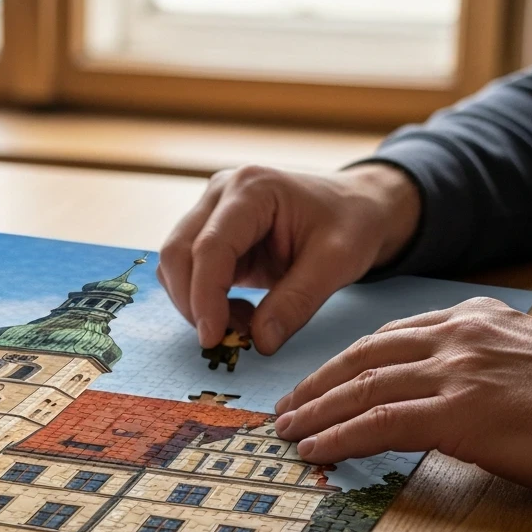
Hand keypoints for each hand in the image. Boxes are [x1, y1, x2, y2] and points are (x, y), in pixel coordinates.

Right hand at [158, 163, 420, 352]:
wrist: (356, 207)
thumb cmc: (352, 224)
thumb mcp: (337, 262)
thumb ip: (297, 302)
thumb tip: (260, 343)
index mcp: (253, 189)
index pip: (210, 247)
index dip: (205, 297)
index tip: (212, 339)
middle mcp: (222, 193)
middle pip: (177, 252)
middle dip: (193, 303)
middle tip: (228, 338)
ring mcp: (211, 211)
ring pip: (174, 264)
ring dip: (196, 304)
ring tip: (243, 323)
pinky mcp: (210, 233)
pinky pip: (188, 272)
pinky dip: (203, 300)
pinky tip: (241, 311)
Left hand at [272, 298, 531, 494]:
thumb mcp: (520, 359)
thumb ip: (471, 362)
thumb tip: (429, 392)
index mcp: (472, 317)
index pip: (388, 336)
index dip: (343, 363)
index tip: (316, 384)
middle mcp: (458, 335)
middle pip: (364, 357)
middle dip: (316, 385)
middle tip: (285, 409)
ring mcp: (456, 371)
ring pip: (363, 388)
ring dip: (317, 413)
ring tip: (288, 433)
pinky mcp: (459, 412)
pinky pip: (380, 423)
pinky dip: (341, 437)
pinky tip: (318, 450)